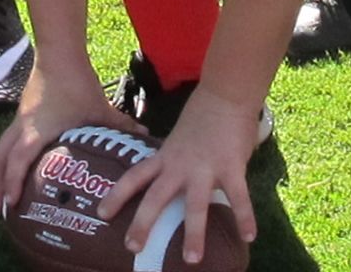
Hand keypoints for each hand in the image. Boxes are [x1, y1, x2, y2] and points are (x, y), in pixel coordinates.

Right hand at [0, 67, 145, 217]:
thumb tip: (143, 136)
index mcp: (37, 131)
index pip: (17, 161)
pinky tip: (12, 168)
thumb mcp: (99, 109)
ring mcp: (19, 120)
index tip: (10, 204)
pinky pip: (6, 141)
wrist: (59, 53)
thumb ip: (120, 125)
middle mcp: (22, 128)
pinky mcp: (21, 113)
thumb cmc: (77, 84)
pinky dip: (5, 159)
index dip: (12, 183)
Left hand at [100, 88, 262, 263]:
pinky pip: (238, 197)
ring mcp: (205, 168)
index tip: (101, 214)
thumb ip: (173, 159)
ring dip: (194, 234)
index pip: (134, 176)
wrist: (225, 95)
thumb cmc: (202, 116)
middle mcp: (180, 166)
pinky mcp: (231, 168)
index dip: (116, 195)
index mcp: (165, 157)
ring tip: (192, 260)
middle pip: (155, 197)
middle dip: (143, 223)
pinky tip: (250, 237)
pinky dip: (245, 217)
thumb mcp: (178, 139)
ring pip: (195, 205)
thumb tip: (169, 176)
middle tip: (132, 247)